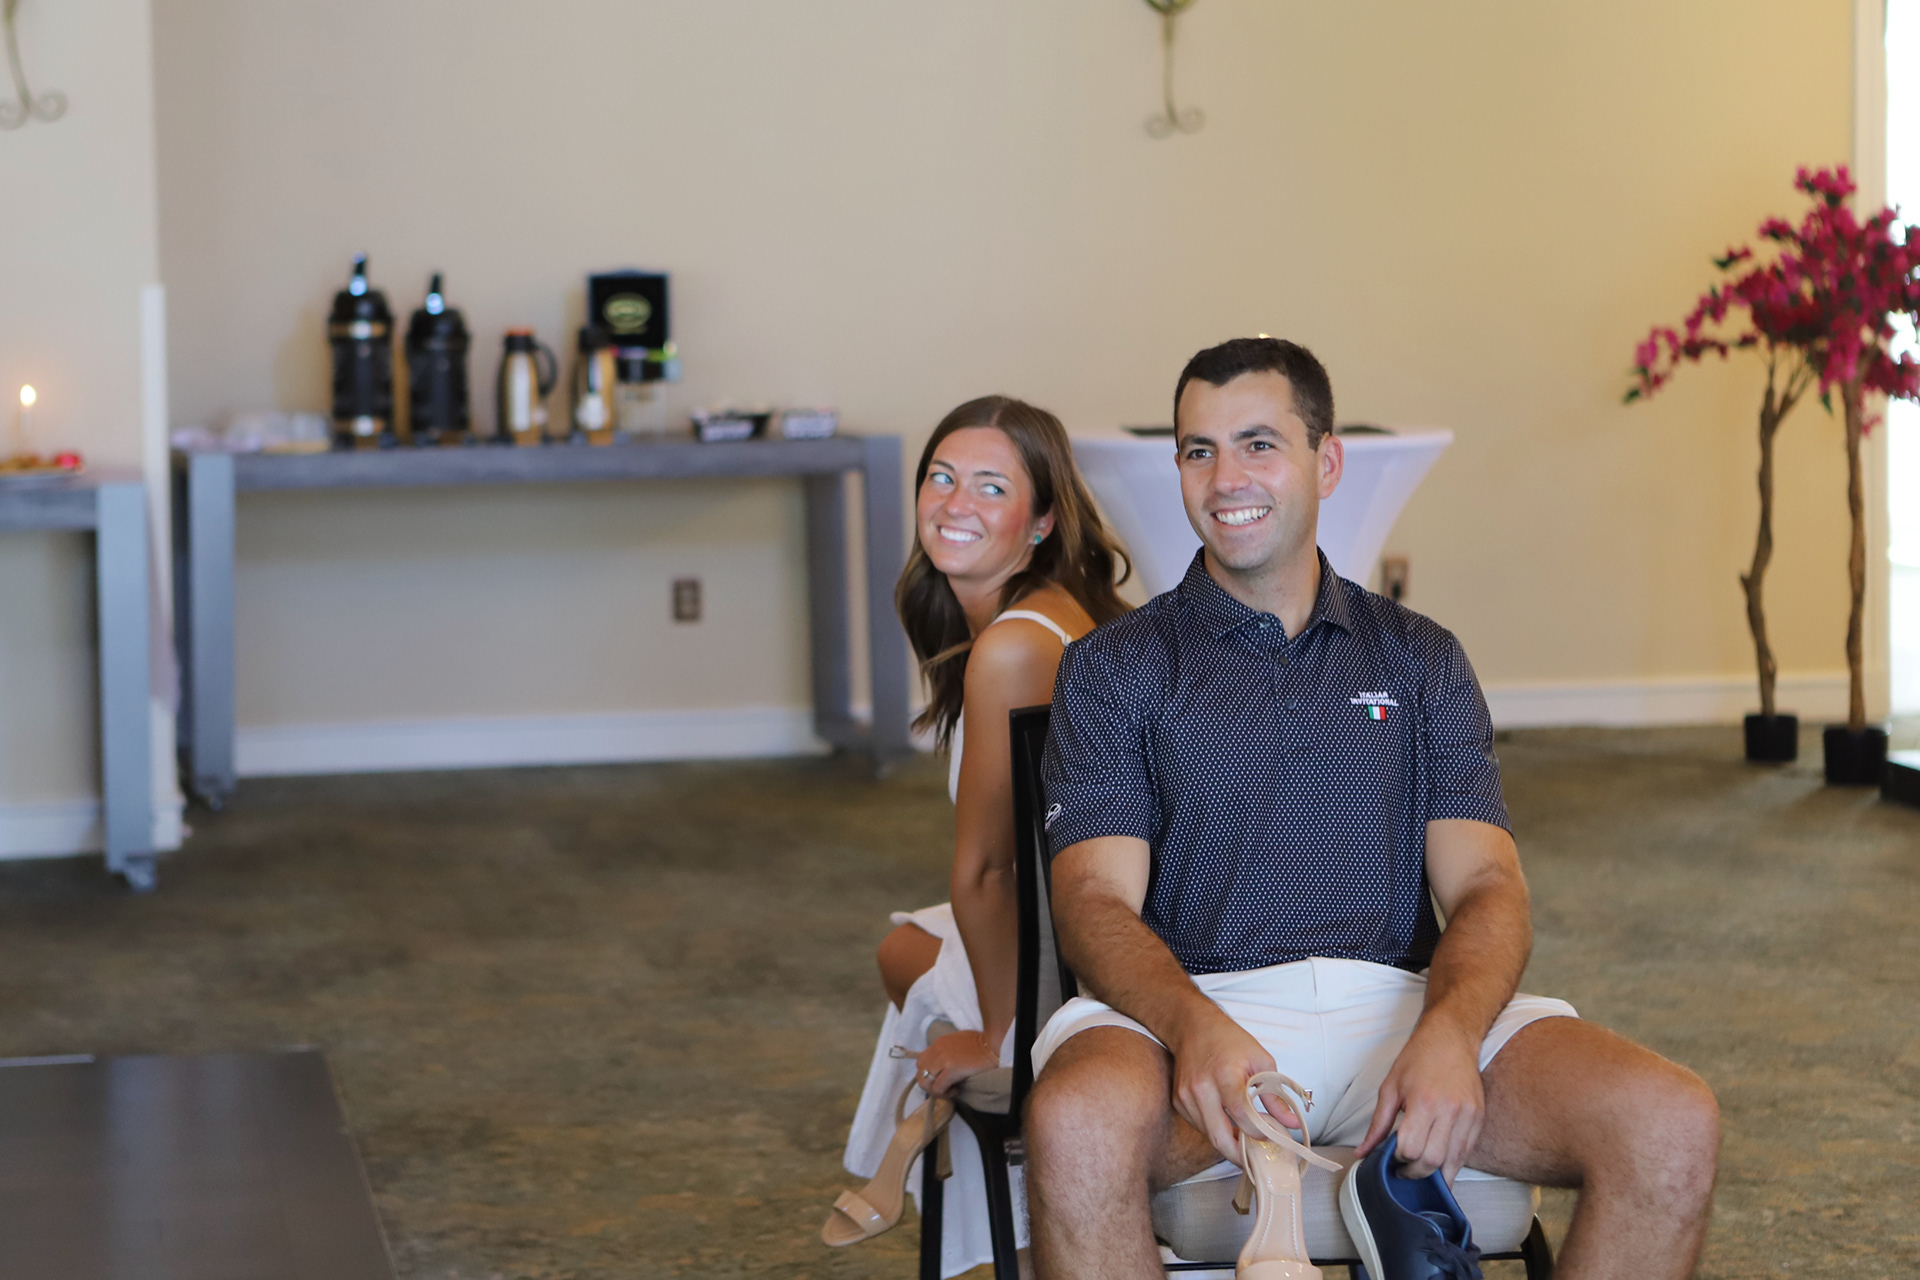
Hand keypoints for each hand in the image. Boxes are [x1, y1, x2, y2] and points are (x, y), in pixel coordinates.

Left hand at [912, 1029, 999, 1097]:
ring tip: (950, 1090)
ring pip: (925, 1082)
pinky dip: (945, 1094)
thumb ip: (946, 1051)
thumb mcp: (958, 1041)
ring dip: (936, 1090)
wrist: (993, 1044)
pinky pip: (938, 1088)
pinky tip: (957, 1090)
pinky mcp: (951, 1069)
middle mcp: (937, 1050)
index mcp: (938, 1043)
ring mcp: (943, 1059)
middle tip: (944, 1087)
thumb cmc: (981, 1044)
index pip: (921, 1061)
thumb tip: (943, 1066)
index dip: (928, 1074)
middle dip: (929, 1084)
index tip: (940, 1078)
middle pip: (920, 1073)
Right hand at [1167, 1005, 1293, 1164]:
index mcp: (1224, 1075)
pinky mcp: (1178, 1101)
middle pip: (1220, 1137)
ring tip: (1245, 1137)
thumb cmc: (1230, 1041)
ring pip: (1209, 1136)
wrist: (1192, 1026)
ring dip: (1229, 1143)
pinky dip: (1215, 1130)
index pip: (1242, 1115)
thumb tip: (1292, 1124)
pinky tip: (1227, 1121)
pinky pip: (1199, 1126)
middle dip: (1240, 1155)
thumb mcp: (1261, 1061)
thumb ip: (1275, 1096)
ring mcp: (1185, 1096)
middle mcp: (1200, 1088)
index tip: (1272, 1136)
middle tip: (1257, 1157)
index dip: (1259, 1132)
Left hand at [1356, 1017, 1484, 1181]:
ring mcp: (1468, 1116)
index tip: (1393, 1157)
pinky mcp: (1479, 1118)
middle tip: (1404, 1170)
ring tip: (1421, 1170)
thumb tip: (1362, 1153)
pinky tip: (1440, 1161)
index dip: (1399, 1160)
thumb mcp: (1390, 1088)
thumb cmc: (1417, 1060)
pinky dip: (1453, 1163)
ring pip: (1454, 1162)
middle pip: (1432, 1161)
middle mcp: (1449, 1111)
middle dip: (1415, 1173)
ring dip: (1436, 1174)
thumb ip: (1377, 1125)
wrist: (1450, 1039)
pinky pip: (1467, 1152)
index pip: (1411, 1149)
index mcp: (1423, 1102)